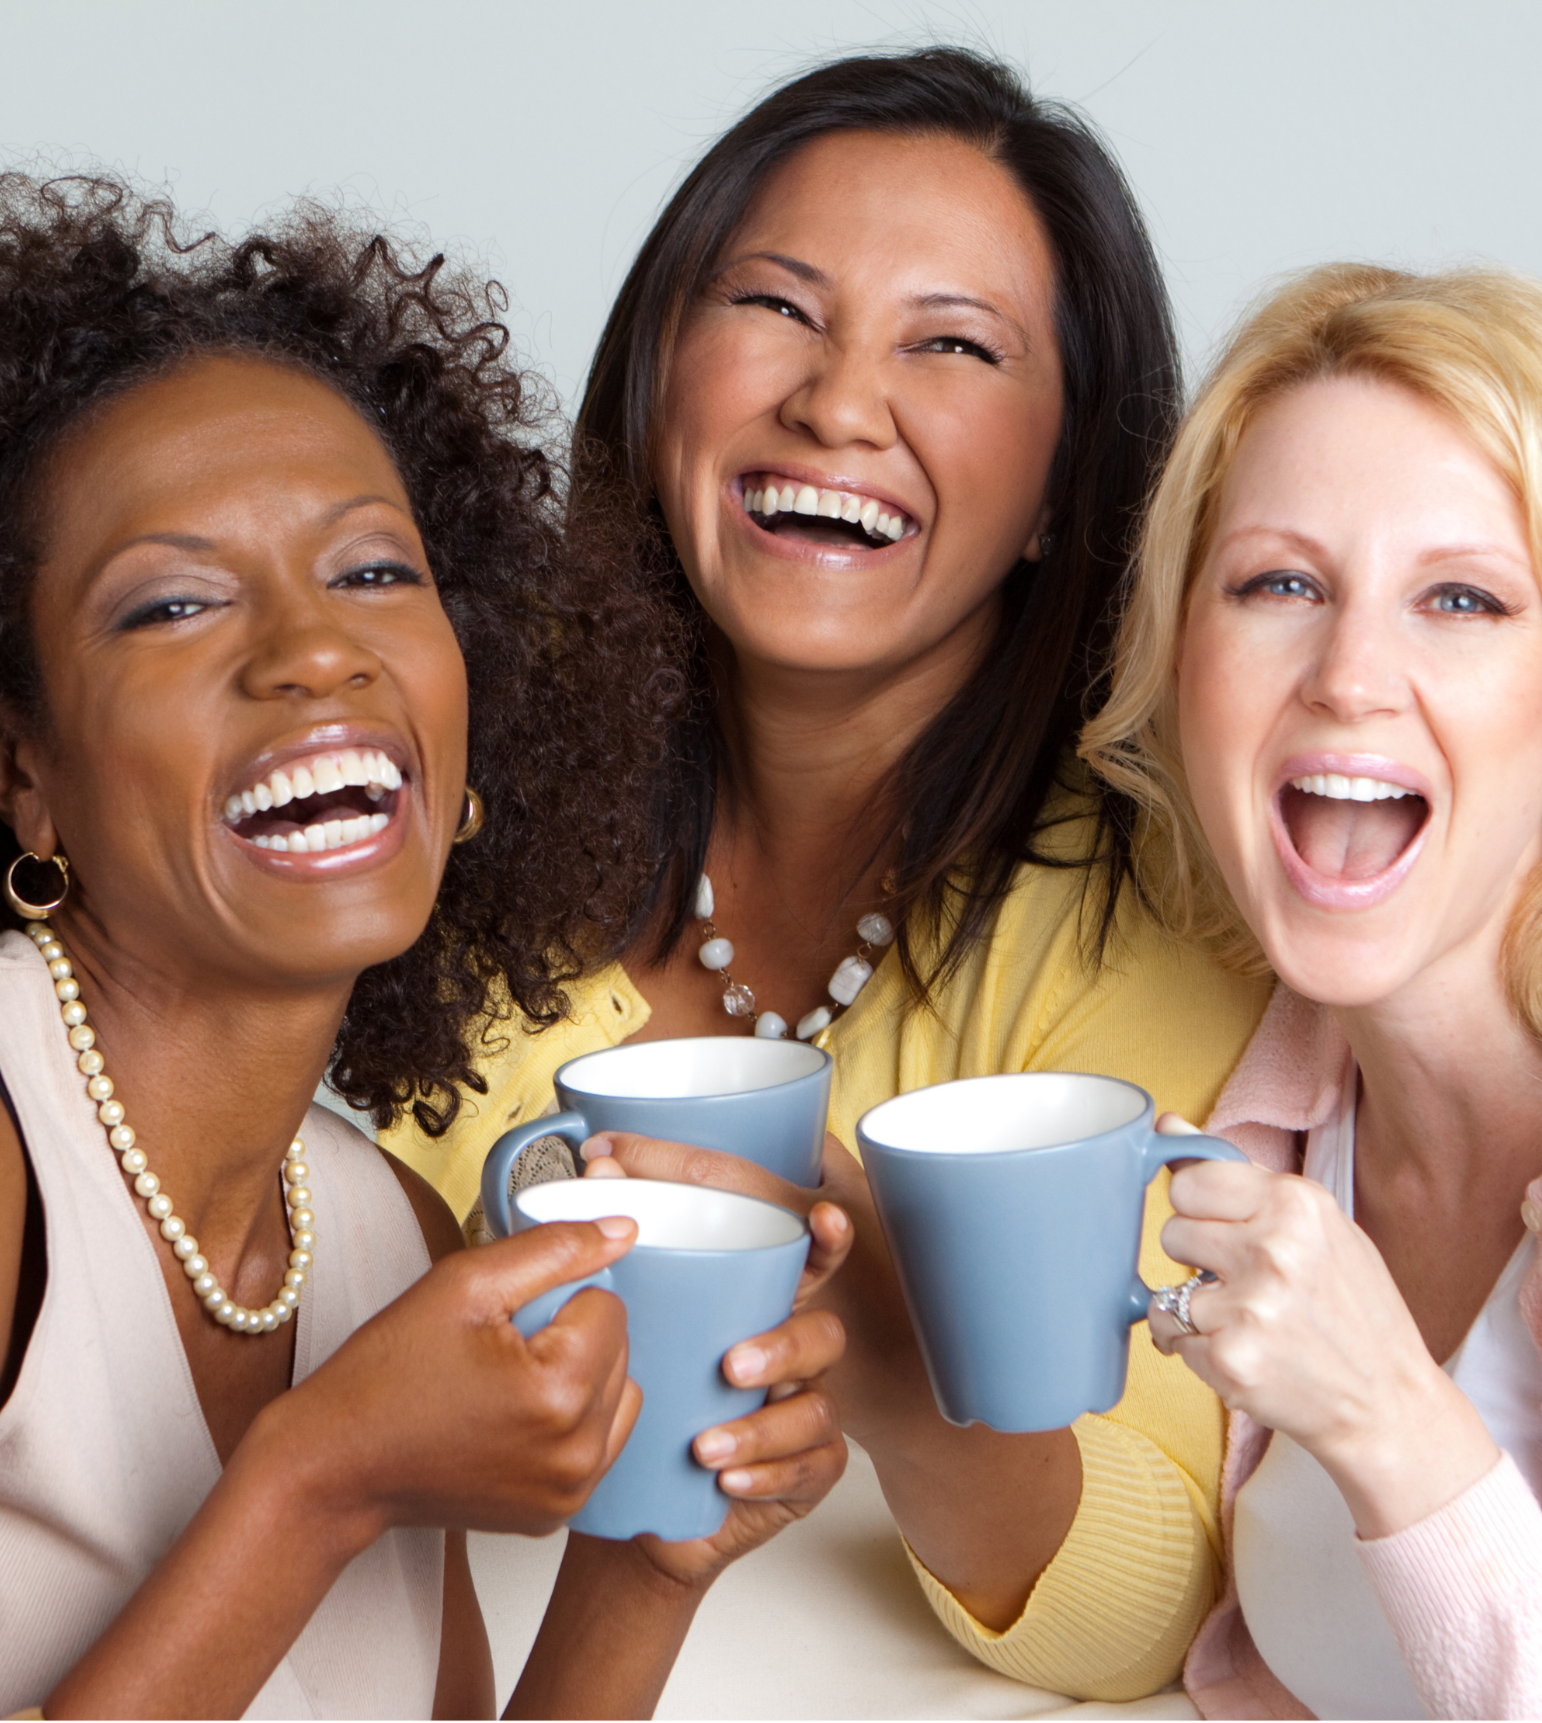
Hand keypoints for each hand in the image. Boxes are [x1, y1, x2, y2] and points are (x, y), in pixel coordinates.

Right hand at [278, 1218, 642, 1544]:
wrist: (337, 1465)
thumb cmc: (387, 1374)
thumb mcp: (466, 1284)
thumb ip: (556, 1248)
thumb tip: (624, 1230)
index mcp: (560, 1391)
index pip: (610, 1305)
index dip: (556, 1296)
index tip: (505, 1319)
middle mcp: (578, 1452)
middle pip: (618, 1351)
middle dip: (570, 1336)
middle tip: (499, 1350)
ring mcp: (570, 1491)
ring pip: (617, 1394)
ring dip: (580, 1377)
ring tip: (509, 1382)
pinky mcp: (558, 1514)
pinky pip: (599, 1441)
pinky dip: (571, 1420)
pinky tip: (515, 1417)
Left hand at [579, 1131, 850, 1583]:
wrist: (644, 1509)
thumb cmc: (647, 1406)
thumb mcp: (637, 1331)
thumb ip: (628, 1254)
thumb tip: (600, 1168)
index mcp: (759, 1313)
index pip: (808, 1266)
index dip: (827, 1239)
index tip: (824, 1218)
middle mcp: (792, 1358)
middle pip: (823, 1335)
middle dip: (783, 1346)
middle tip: (730, 1366)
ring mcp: (804, 1414)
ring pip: (818, 1407)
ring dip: (763, 1426)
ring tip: (708, 1444)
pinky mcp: (807, 1471)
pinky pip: (812, 1467)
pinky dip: (768, 1473)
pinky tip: (729, 1479)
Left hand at [1148, 1114, 1497, 1536]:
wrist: (1391, 1405)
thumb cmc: (1354, 1310)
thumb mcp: (1315, 1225)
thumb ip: (1238, 1175)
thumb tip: (1166, 1125)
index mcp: (1296, 1203)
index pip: (1190, 1181)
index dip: (1200, 1209)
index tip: (1224, 1229)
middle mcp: (1273, 1249)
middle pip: (1172, 1232)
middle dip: (1196, 1259)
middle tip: (1243, 1282)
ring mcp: (1250, 1308)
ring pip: (1165, 1292)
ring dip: (1194, 1311)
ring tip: (1247, 1323)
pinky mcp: (1231, 1361)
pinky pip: (1171, 1338)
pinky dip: (1195, 1350)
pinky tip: (1243, 1354)